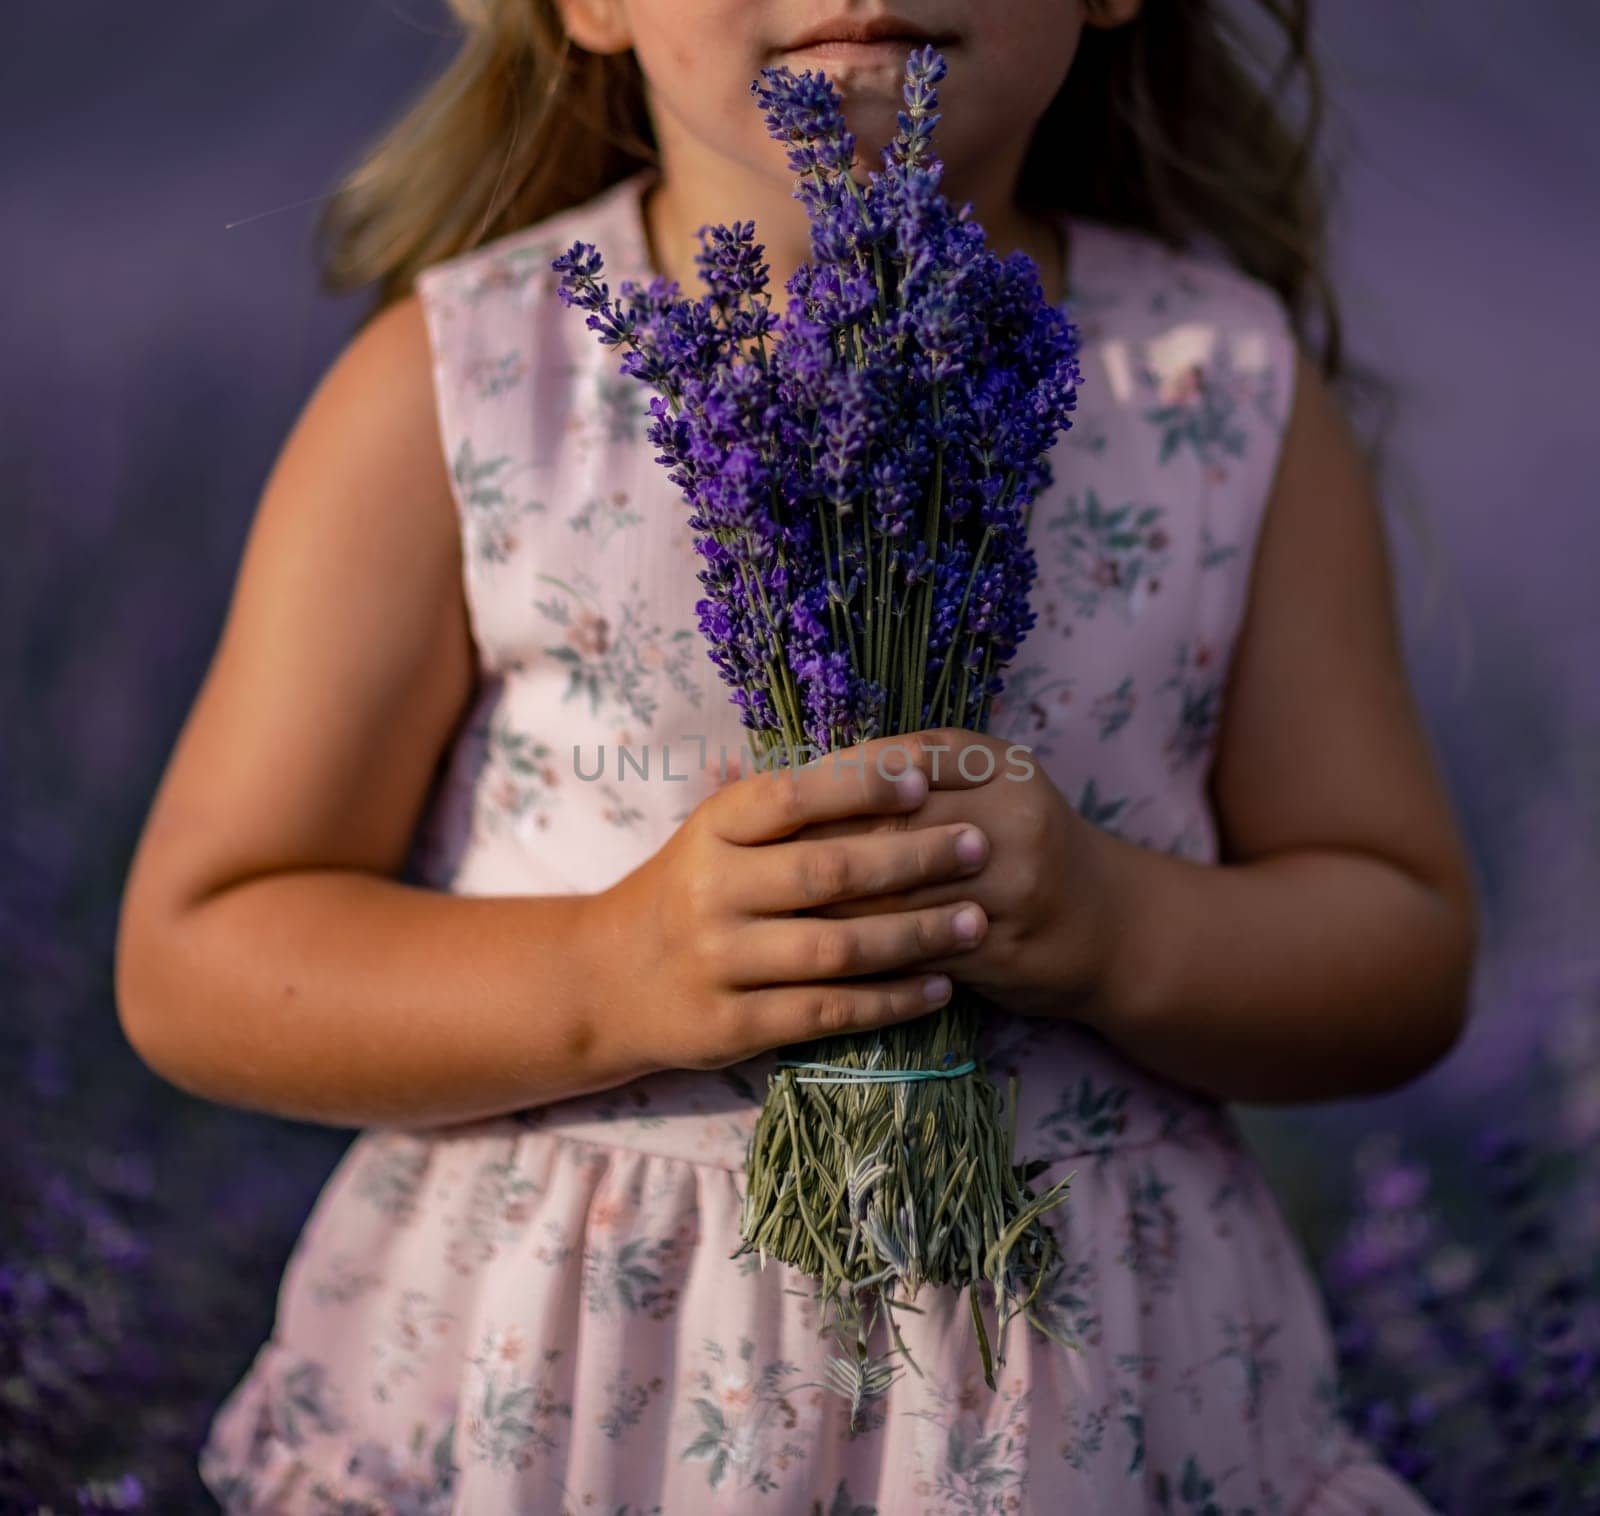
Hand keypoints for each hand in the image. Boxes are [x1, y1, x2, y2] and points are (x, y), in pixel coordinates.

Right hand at [579, 733, 996, 1072]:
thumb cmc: (689, 891)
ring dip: (916, 935)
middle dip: (913, 858)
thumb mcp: (717, 835)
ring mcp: (720, 962)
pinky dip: (890, 1000)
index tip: (924, 780)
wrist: (606, 979)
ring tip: (976, 921)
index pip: (791, 796)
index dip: (860, 786)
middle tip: (979, 847)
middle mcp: (711, 892)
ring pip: (835, 948)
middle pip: (827, 872)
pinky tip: (941, 987)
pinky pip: (827, 1011)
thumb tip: (898, 765)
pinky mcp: (733, 1025)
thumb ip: (788, 809)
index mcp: (712, 830)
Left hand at [787, 729, 1126, 1019]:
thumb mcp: (990, 786)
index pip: (902, 760)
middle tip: (761, 862)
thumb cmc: (1026, 846)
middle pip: (894, 827)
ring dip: (832, 908)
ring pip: (900, 895)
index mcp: (1003, 766)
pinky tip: (824, 957)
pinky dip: (868, 955)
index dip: (837, 780)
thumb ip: (918, 774)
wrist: (1112, 927)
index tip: (781, 797)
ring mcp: (1016, 886)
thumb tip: (809, 775)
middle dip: (820, 847)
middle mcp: (1015, 818)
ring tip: (776, 912)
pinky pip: (919, 951)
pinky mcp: (1007, 948)